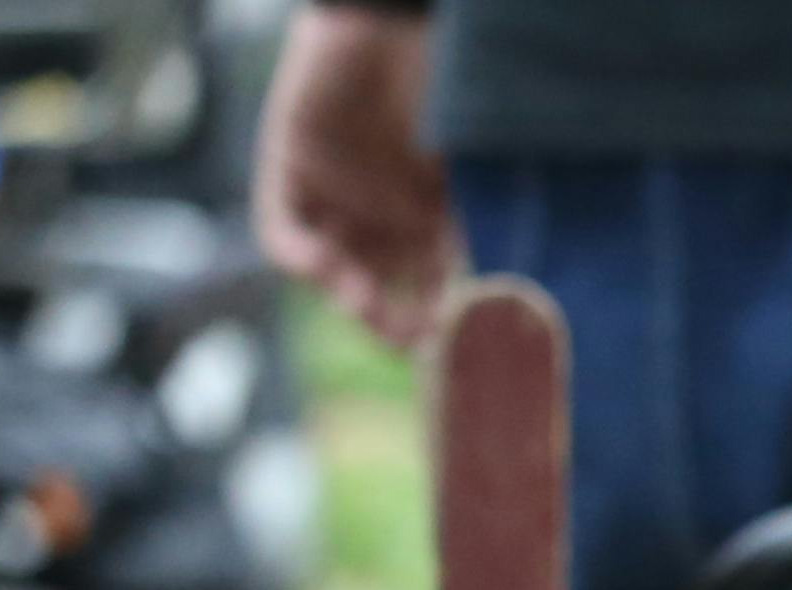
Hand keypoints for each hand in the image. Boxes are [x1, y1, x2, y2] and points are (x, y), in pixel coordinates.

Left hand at [253, 3, 459, 349]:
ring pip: (335, 270)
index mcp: (439, 217)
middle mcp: (385, 212)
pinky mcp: (289, 166)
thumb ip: (484, 235)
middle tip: (410, 342)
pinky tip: (323, 263)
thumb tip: (509, 312)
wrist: (393, 21)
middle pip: (387, 290)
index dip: (444, 327)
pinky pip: (281, 230)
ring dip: (349, 296)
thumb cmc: (452, 86)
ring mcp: (335, 192)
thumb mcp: (478, 173)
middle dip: (396, 324)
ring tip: (365, 304)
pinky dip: (298, 256)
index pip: (439, 290)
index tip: (454, 354)